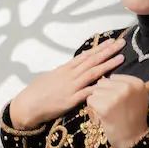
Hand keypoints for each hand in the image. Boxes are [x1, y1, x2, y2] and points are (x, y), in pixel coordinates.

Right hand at [8, 38, 125, 129]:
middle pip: (92, 61)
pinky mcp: (70, 100)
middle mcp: (70, 75)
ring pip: (92, 73)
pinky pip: (87, 93)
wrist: (27, 105)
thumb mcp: (50, 77)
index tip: (111, 42)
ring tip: (120, 58)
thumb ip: (63, 73)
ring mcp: (71, 87)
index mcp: (65, 69)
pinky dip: (99, 87)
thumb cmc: (36, 92)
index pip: (85, 56)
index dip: (99, 48)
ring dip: (107, 65)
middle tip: (121, 43)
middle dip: (108, 51)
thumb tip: (71, 70)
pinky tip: (110, 83)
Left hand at [86, 74, 148, 147]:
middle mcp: (128, 87)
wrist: (132, 139)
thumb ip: (127, 85)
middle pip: (102, 82)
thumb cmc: (133, 119)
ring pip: (95, 91)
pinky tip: (102, 116)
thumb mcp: (138, 97)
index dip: (112, 89)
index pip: (113, 77)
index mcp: (137, 83)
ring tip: (107, 112)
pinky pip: (90, 100)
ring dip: (97, 102)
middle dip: (103, 94)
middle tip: (111, 108)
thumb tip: (108, 77)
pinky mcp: (105, 106)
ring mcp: (116, 96)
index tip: (120, 101)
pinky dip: (93, 109)